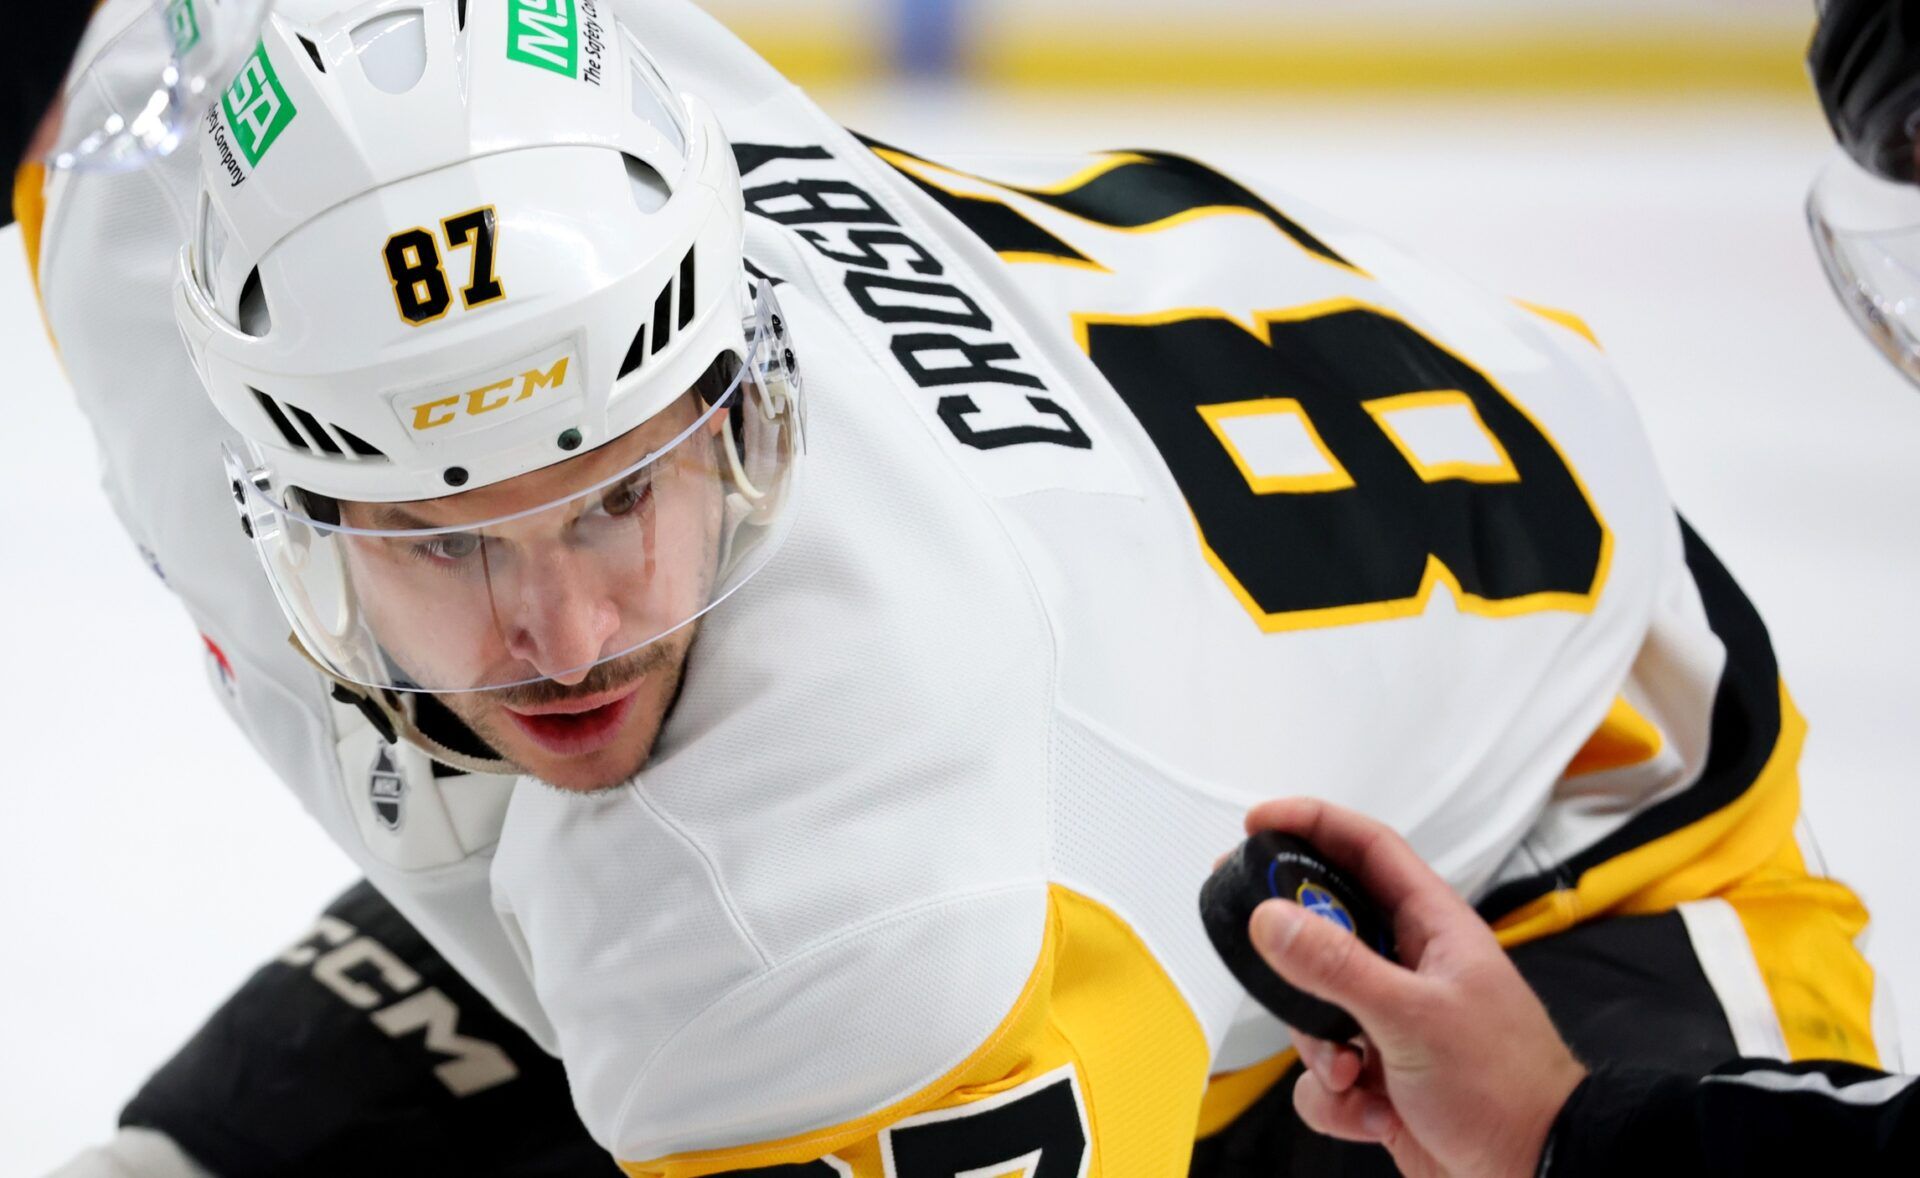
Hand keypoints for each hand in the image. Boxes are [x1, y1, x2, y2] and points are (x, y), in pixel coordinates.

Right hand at [1243, 797, 1586, 1177]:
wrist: (1537, 1174)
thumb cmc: (1508, 1089)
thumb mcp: (1413, 1018)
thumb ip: (1337, 966)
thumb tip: (1272, 918)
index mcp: (1433, 929)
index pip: (1367, 849)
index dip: (1313, 823)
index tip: (1258, 823)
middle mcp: (1409, 968)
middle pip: (1325, 928)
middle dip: (1291, 951)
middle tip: (1256, 942)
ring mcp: (1391, 1022)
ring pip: (1314, 1009)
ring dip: (1318, 1049)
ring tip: (1352, 1072)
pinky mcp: (1379, 1075)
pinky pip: (1321, 1075)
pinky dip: (1335, 1100)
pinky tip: (1372, 1113)